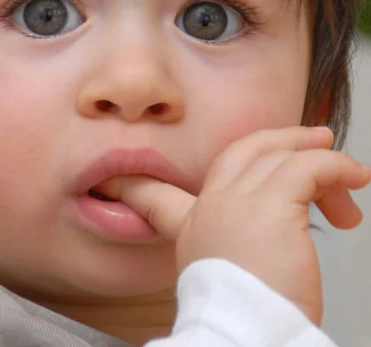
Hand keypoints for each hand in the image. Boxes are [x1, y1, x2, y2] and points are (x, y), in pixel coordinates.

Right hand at [104, 127, 370, 324]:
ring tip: (347, 171)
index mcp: (193, 228)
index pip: (160, 195)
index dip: (141, 184)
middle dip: (279, 140)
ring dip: (320, 159)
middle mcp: (211, 206)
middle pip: (243, 151)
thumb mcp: (226, 282)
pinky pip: (309, 167)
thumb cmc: (245, 319)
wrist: (243, 336)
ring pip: (280, 155)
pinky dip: (337, 167)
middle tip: (312, 141)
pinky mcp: (271, 202)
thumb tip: (264, 250)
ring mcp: (238, 199)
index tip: (120, 180)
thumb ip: (231, 253)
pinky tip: (354, 178)